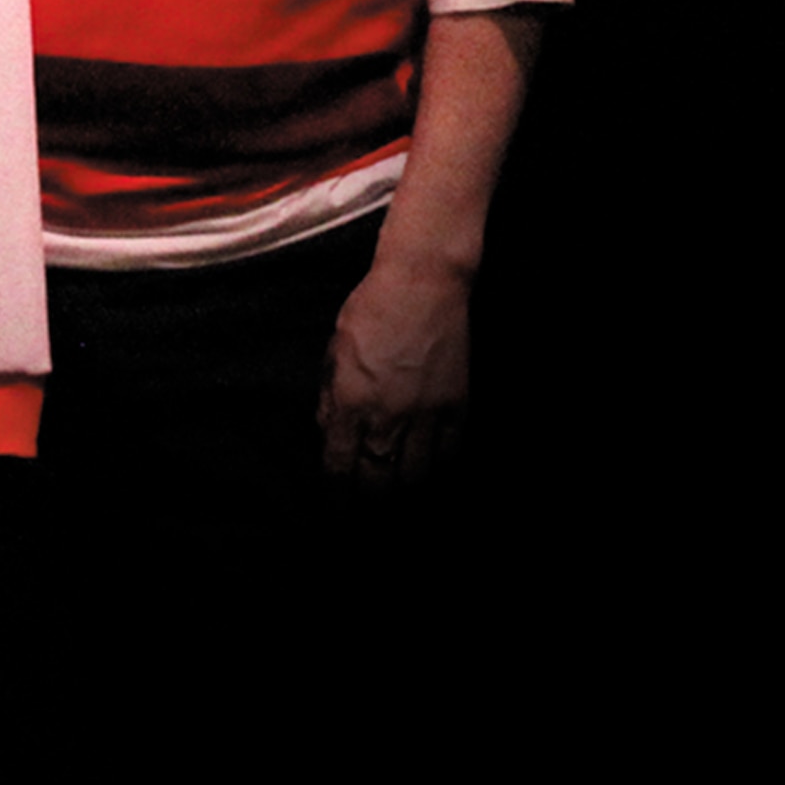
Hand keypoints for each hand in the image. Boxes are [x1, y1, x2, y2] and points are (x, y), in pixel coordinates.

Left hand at [317, 244, 474, 489]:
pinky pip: (450, 452)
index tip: (337, 503)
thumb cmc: (371, 308)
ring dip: (405, 487)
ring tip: (400, 488)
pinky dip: (440, 465)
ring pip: (416, 476)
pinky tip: (432, 466)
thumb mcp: (334, 351)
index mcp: (349, 403)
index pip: (339, 468)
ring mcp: (425, 414)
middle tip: (369, 502)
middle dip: (370, 499)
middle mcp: (386, 417)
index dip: (337, 494)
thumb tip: (329, 431)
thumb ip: (328, 397)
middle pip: (377, 482)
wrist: (423, 282)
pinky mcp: (456, 405)